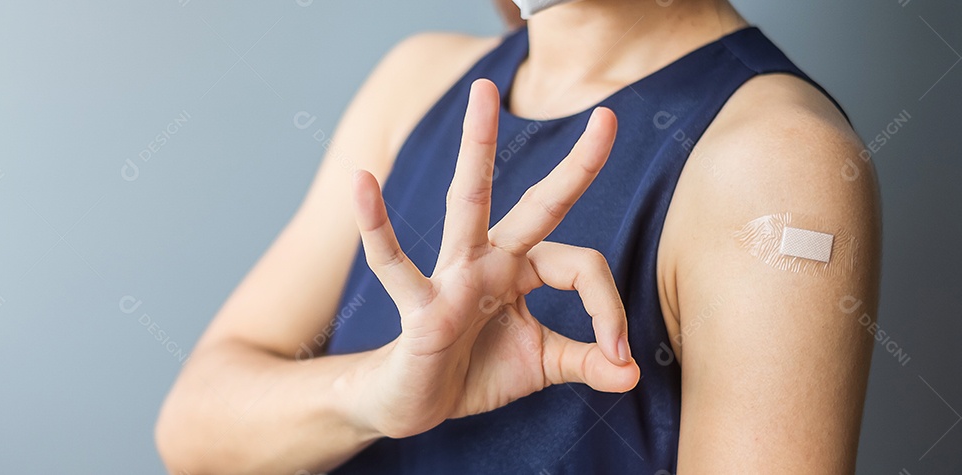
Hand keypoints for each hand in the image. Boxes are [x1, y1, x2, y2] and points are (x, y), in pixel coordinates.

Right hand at [350, 78, 638, 438]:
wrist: (411, 402)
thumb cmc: (473, 371)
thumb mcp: (540, 366)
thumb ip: (584, 362)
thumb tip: (632, 376)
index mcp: (521, 269)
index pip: (581, 267)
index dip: (608, 310)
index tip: (620, 357)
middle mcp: (490, 260)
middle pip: (539, 205)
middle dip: (574, 166)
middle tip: (609, 116)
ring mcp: (452, 276)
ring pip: (467, 204)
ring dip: (476, 147)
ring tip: (482, 92)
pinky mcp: (418, 306)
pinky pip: (394, 264)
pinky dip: (376, 226)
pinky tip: (362, 182)